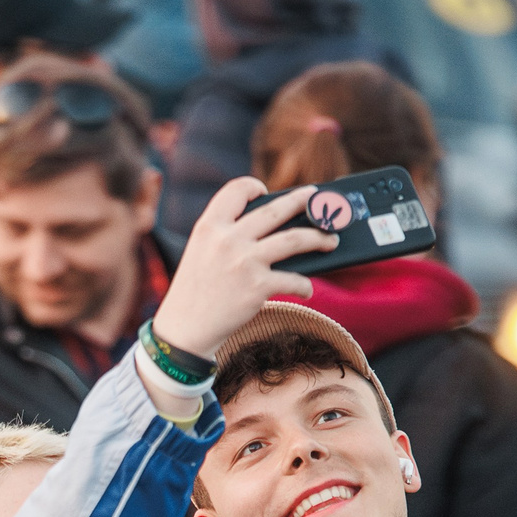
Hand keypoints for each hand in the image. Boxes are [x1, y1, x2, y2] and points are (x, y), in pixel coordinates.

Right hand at [153, 176, 341, 363]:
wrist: (185, 330)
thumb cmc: (195, 291)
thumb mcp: (200, 251)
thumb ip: (225, 233)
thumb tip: (271, 227)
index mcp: (209, 226)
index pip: (237, 190)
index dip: (254, 187)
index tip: (267, 193)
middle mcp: (228, 240)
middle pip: (276, 210)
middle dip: (303, 201)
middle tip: (318, 200)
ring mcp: (245, 262)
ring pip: (295, 239)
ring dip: (319, 237)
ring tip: (331, 239)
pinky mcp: (258, 287)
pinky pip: (294, 280)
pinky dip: (305, 286)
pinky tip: (307, 289)